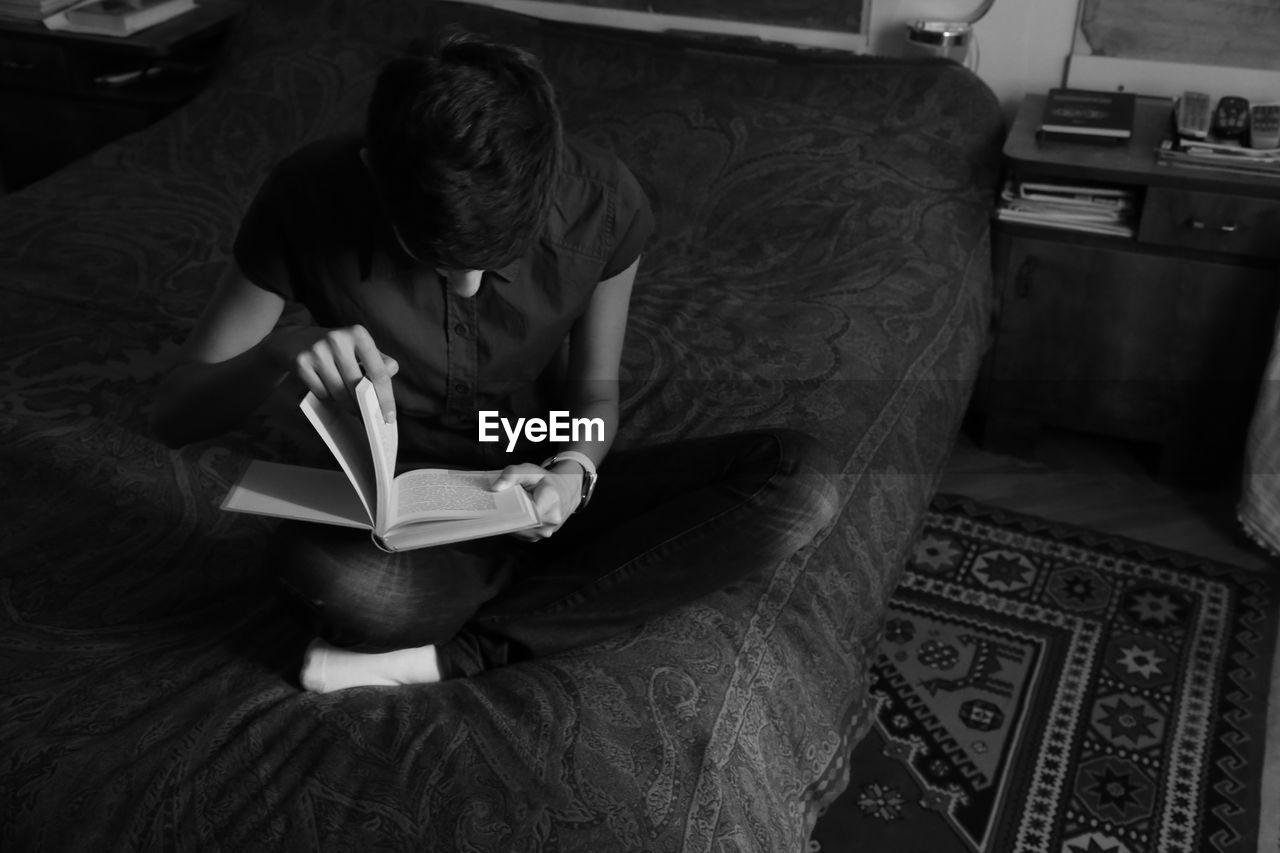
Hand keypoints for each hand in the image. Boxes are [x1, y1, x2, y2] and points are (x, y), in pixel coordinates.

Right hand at [266, 324, 397, 422]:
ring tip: (352, 407)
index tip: (389, 417)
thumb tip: (390, 375)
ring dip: (347, 405)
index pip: (379, 373)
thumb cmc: (338, 347)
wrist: (296, 338)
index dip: (385, 398)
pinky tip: (331, 395)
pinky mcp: (301, 363)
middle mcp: (337, 340)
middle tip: (368, 417)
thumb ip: (379, 361)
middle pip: (357, 387)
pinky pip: (322, 393)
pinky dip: (329, 398)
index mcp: (358, 334)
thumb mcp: (360, 346)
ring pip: (339, 393)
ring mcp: (317, 351)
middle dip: (364, 406)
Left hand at [491, 461, 583, 540]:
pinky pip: (520, 534)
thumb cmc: (545, 481)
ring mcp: (544, 532)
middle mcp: (550, 521)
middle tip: (494, 506)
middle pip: (519, 524)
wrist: (563, 492)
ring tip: (503, 509)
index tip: (496, 506)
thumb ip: (512, 474)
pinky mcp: (537, 537)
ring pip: (517, 531)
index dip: (509, 510)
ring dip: (509, 521)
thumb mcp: (529, 471)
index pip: (525, 513)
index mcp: (550, 502)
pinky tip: (510, 515)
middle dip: (505, 516)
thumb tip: (496, 488)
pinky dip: (513, 525)